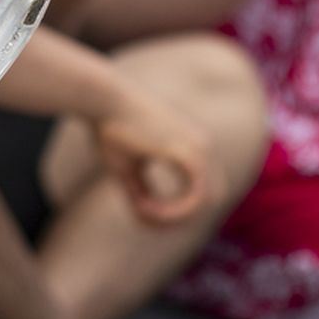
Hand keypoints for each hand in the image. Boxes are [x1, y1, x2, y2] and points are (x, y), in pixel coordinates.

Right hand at [92, 83, 210, 225]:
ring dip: (178, 217)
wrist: (104, 99)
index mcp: (194, 145)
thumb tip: (146, 219)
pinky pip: (197, 196)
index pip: (206, 189)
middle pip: (214, 198)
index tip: (143, 210)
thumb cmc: (111, 129)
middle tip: (145, 217)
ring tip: (144, 213)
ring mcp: (199, 148)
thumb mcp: (127, 167)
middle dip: (183, 216)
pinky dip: (177, 211)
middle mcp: (203, 146)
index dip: (181, 209)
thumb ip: (141, 192)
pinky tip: (146, 208)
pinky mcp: (187, 151)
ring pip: (208, 201)